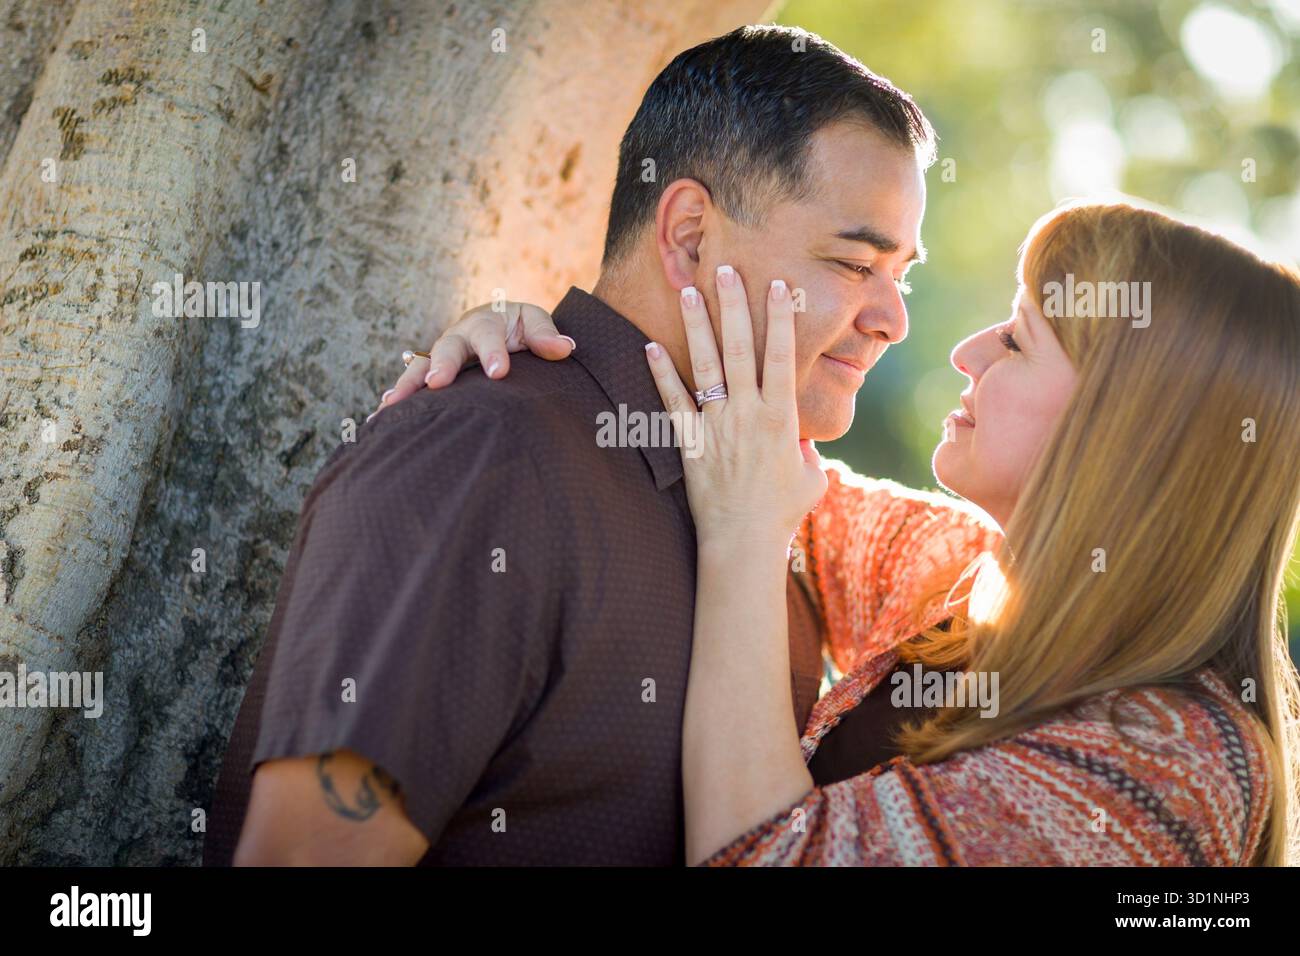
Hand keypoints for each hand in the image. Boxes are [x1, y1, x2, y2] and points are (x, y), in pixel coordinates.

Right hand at [367, 301, 574, 419]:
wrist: (503, 326)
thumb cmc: (521, 328)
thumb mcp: (535, 323)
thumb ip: (546, 336)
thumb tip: (565, 348)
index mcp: (486, 321)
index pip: (489, 335)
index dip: (493, 353)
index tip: (499, 373)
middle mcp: (458, 335)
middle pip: (447, 347)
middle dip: (442, 365)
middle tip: (437, 384)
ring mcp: (442, 354)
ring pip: (422, 366)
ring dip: (408, 384)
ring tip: (392, 404)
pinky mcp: (434, 373)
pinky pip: (414, 384)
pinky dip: (400, 398)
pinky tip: (382, 417)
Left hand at [644, 266, 827, 549]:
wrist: (742, 543)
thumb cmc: (781, 513)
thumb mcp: (810, 478)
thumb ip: (808, 452)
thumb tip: (803, 442)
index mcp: (782, 418)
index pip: (782, 357)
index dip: (780, 319)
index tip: (778, 285)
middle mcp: (748, 414)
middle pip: (741, 349)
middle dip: (733, 306)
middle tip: (725, 269)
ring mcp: (716, 427)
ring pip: (705, 366)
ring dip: (697, 326)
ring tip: (688, 290)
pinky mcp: (690, 443)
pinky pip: (673, 403)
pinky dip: (660, 375)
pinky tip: (648, 347)